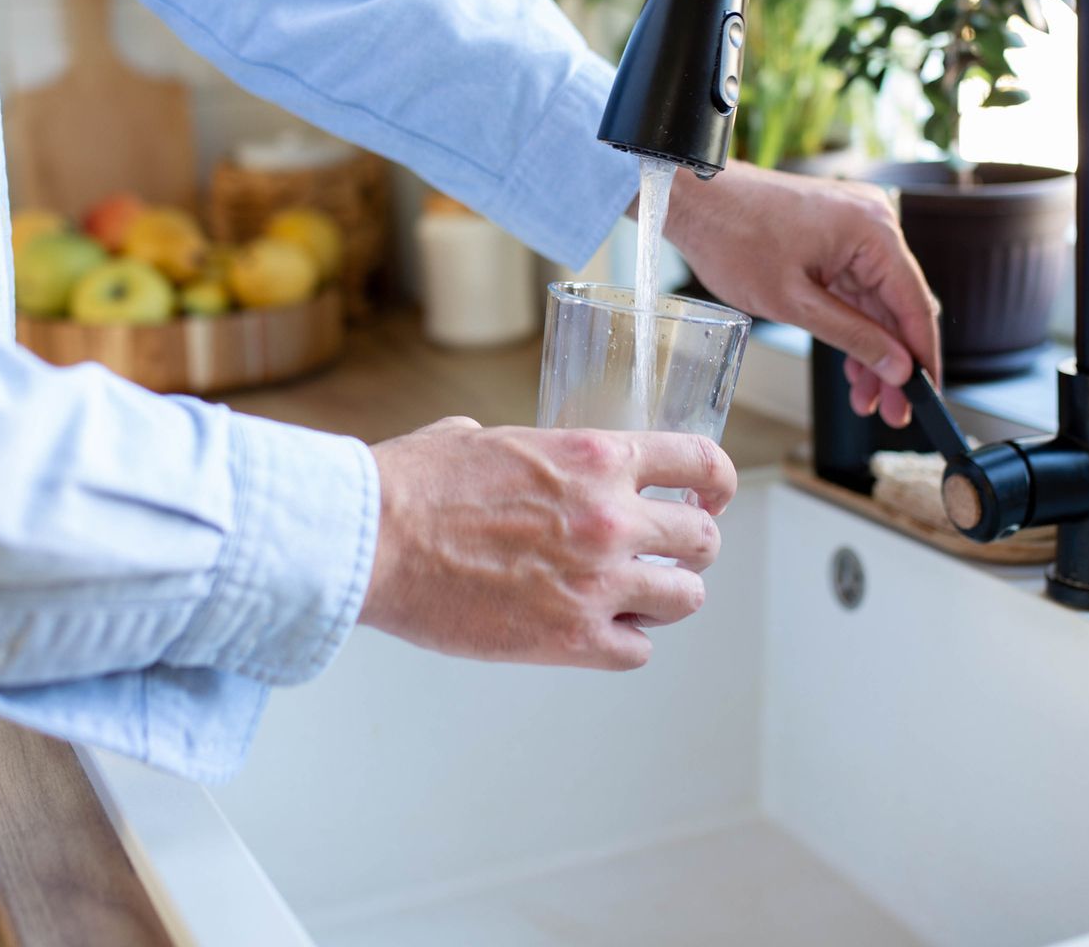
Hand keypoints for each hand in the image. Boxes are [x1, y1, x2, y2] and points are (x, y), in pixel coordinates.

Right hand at [359, 417, 733, 669]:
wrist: (372, 540)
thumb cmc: (412, 485)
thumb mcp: (480, 437)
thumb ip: (525, 449)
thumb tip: (513, 453)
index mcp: (596, 457)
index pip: (701, 462)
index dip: (715, 482)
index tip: (709, 496)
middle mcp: (611, 518)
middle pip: (704, 539)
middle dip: (692, 546)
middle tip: (671, 552)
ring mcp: (597, 583)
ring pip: (686, 598)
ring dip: (666, 597)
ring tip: (637, 596)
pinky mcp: (570, 639)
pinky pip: (638, 651)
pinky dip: (625, 642)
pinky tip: (598, 631)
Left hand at [663, 160, 940, 427]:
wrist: (695, 200)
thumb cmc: (733, 237)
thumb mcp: (795, 302)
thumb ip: (853, 336)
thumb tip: (898, 368)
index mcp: (873, 230)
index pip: (914, 304)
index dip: (923, 356)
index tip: (926, 396)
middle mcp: (873, 222)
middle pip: (899, 305)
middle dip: (895, 361)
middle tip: (893, 411)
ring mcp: (854, 227)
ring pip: (878, 301)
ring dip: (874, 348)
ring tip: (866, 398)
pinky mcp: (835, 235)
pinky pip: (857, 287)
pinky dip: (855, 323)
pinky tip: (852, 363)